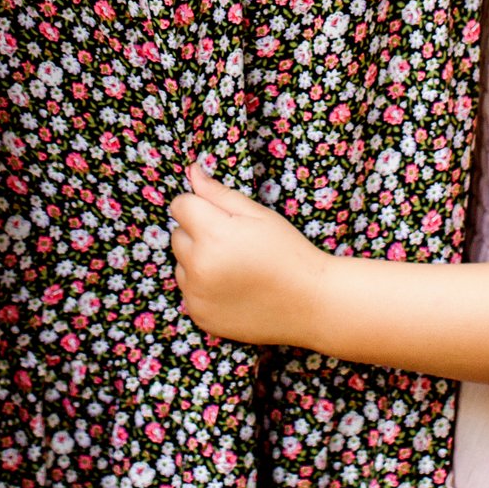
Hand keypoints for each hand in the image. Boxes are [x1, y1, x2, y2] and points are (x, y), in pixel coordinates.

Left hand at [169, 164, 330, 346]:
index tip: (221, 216)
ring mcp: (197, 296)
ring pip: (181, 264)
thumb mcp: (258, 215)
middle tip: (233, 243)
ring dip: (198, 261)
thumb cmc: (288, 252)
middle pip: (178, 235)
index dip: (199, 205)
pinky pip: (188, 291)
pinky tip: (232, 288)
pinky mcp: (199, 316)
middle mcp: (199, 267)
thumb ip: (219, 193)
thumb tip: (192, 171)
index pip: (181, 206)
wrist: (310, 303)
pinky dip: (202, 287)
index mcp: (213, 235)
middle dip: (198, 233)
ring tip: (234, 267)